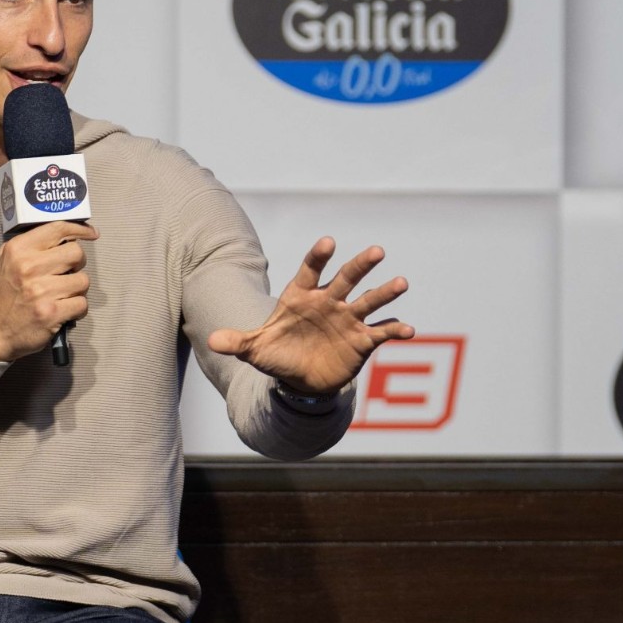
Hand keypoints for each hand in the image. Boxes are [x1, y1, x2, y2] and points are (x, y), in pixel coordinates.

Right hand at [0, 221, 98, 361]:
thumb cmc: (2, 298)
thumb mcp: (6, 261)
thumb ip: (31, 246)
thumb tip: (66, 236)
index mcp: (18, 250)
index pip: (58, 228)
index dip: (79, 229)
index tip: (90, 233)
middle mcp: (28, 267)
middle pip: (76, 253)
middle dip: (76, 265)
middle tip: (65, 274)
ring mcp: (40, 291)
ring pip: (83, 280)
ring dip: (76, 290)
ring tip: (61, 295)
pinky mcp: (51, 313)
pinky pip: (82, 303)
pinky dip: (76, 309)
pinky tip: (62, 310)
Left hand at [208, 239, 414, 393]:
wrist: (299, 379)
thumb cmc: (277, 355)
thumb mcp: (255, 350)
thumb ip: (237, 342)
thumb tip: (213, 341)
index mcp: (302, 296)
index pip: (310, 271)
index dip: (318, 257)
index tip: (328, 242)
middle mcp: (328, 302)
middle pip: (346, 279)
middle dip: (360, 266)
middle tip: (376, 251)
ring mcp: (348, 319)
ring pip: (369, 301)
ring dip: (385, 293)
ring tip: (401, 283)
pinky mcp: (362, 340)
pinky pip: (381, 332)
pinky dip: (396, 330)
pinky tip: (409, 330)